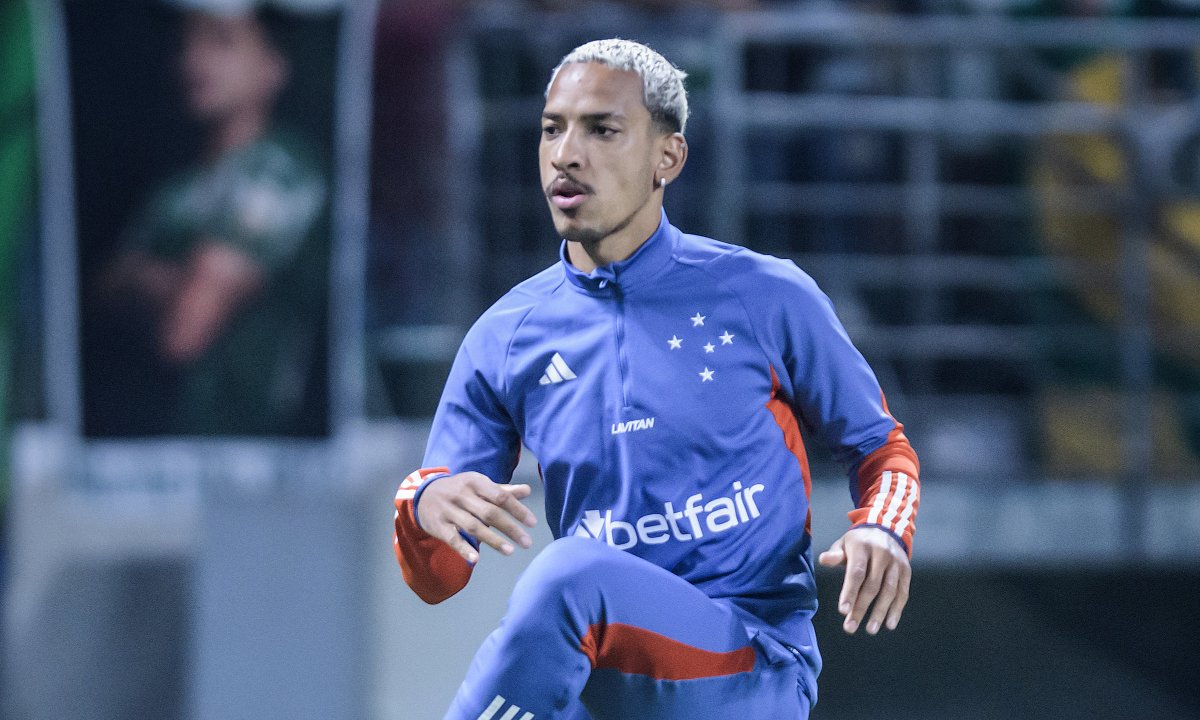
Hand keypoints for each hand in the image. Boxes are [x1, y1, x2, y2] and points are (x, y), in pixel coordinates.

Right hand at [416, 471, 536, 563]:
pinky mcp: (438, 525)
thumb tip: (527, 490)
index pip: (500, 496)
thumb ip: (502, 490)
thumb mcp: (479, 485)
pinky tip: (476, 559)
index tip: (533, 523)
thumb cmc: (459, 490)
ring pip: (473, 526)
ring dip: (493, 540)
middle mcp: (462, 495)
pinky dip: (464, 549)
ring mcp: (449, 510)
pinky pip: (452, 538)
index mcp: (475, 482)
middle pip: (489, 513)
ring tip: (510, 551)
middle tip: (527, 542)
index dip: (518, 509)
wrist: (423, 493)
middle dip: (510, 528)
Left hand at [818, 526, 910, 634]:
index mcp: (863, 546)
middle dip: (861, 608)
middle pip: (872, 585)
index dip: (850, 592)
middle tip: (850, 627)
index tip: (843, 611)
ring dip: (880, 612)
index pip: (856, 572)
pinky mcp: (906, 571)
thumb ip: (835, 554)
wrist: (886, 529)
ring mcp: (896, 563)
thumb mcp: (843, 543)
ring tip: (870, 630)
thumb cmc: (858, 543)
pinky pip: (903, 593)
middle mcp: (882, 554)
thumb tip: (823, 560)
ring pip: (890, 591)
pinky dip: (896, 610)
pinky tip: (889, 624)